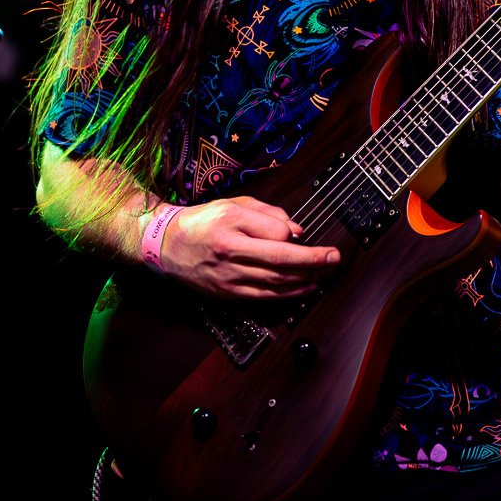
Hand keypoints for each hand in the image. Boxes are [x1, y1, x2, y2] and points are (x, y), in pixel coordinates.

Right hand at [157, 195, 339, 301]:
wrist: (166, 244)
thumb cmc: (203, 221)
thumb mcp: (233, 204)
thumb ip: (267, 214)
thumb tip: (296, 231)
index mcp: (231, 224)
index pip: (275, 233)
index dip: (295, 236)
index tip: (309, 236)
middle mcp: (229, 252)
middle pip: (280, 261)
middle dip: (313, 261)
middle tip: (335, 258)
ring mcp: (228, 276)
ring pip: (275, 282)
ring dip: (305, 279)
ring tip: (325, 273)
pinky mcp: (227, 293)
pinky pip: (264, 296)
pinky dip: (288, 293)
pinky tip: (305, 287)